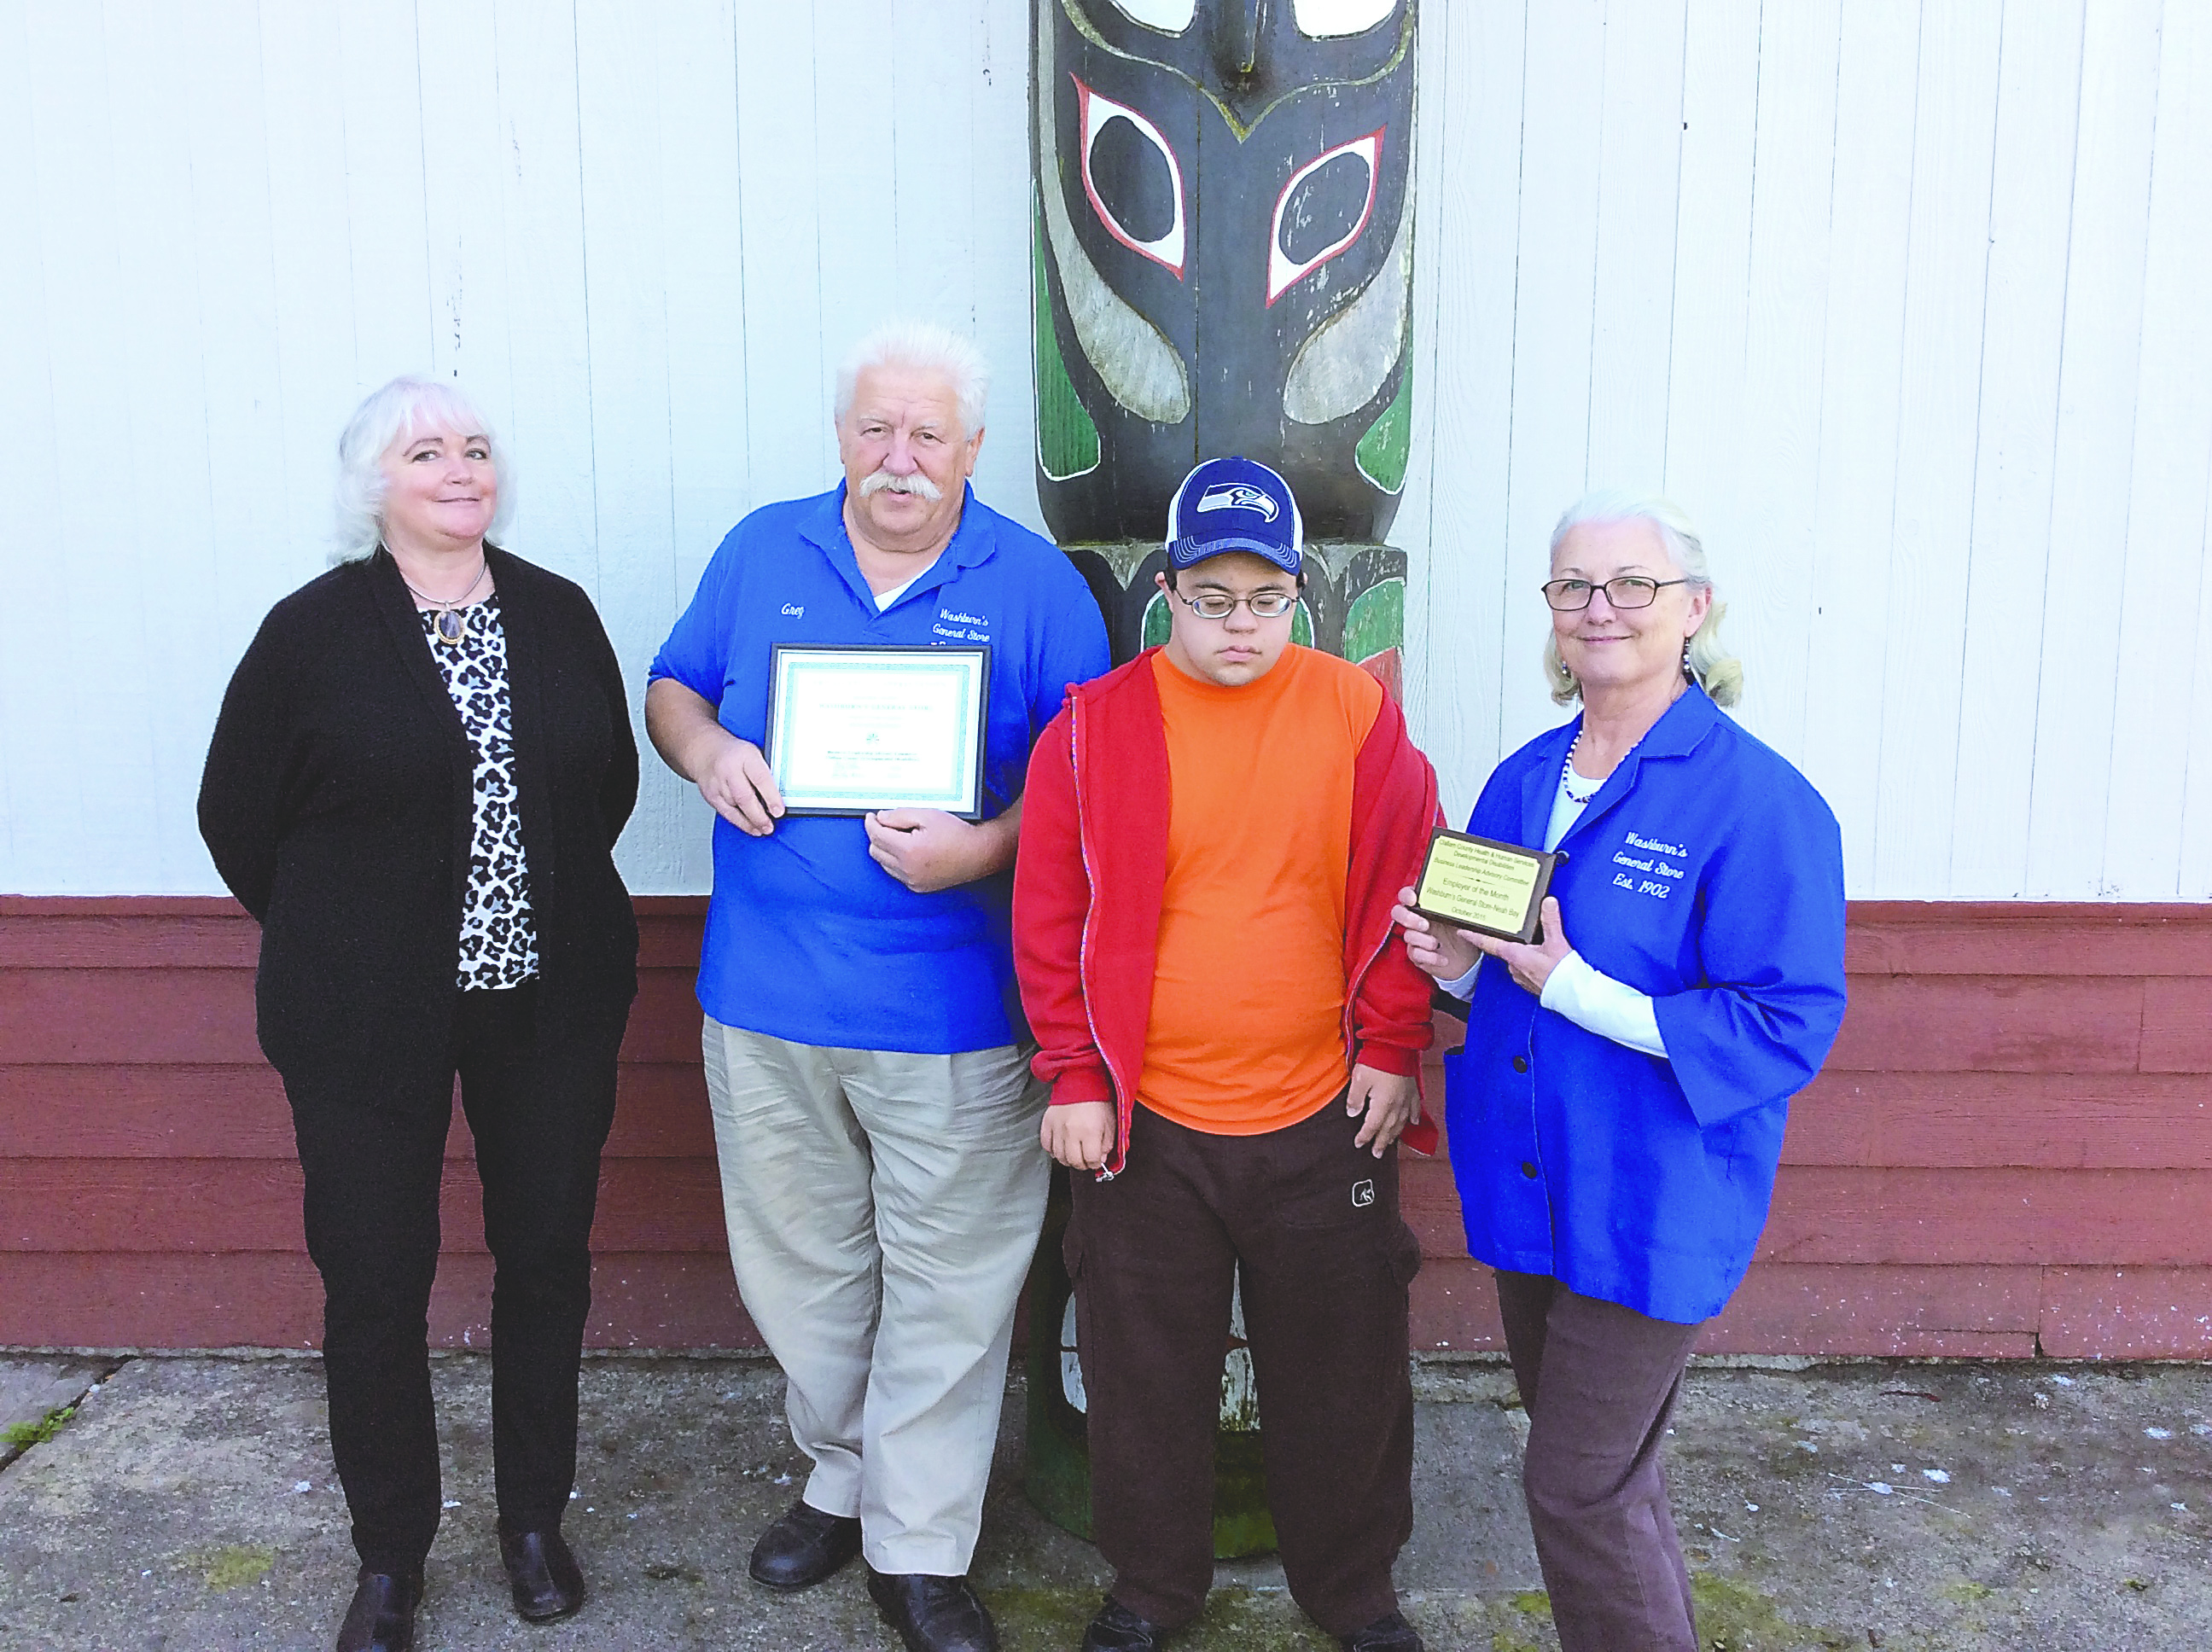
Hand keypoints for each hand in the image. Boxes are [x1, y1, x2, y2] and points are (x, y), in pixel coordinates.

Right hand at [698, 737, 783, 835]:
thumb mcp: (755, 754)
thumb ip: (767, 772)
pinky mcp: (711, 796)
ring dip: (751, 822)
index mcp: (745, 756)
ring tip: (764, 828)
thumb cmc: (735, 753)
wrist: (706, 751)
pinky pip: (727, 813)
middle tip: (770, 826)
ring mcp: (717, 784)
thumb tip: (781, 795)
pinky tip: (751, 828)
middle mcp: (729, 769)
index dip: (771, 797)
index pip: (760, 778)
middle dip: (759, 816)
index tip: (779, 811)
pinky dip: (741, 823)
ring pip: (735, 808)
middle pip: (744, 797)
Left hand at [864, 808, 1001, 892]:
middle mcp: (908, 869)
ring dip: (885, 849)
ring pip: (883, 864)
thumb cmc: (957, 834)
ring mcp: (912, 881)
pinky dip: (896, 862)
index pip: (876, 835)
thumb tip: (881, 818)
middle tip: (886, 824)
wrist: (978, 854)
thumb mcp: (927, 815)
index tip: (871, 817)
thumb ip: (899, 815)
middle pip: (875, 851)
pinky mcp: (918, 887)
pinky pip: (896, 873)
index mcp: (908, 850)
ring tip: (901, 837)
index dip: (870, 823)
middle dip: (877, 836)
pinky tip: (908, 851)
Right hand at [1041, 1100, 1114, 1169]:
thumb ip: (1108, 1143)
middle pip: (1074, 1161)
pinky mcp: (1047, 1123)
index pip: (1091, 1160)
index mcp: (1090, 1131)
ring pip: (1059, 1156)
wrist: (1081, 1080)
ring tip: (1074, 1154)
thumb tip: (1101, 1158)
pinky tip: (1061, 1147)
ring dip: (1068, 1159)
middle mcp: (1072, 1132)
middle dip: (1082, 1164)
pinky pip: (1046, 1145)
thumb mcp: (1111, 1122)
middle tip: (1086, 1160)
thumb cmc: (1098, 1100)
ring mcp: (1057, 1128)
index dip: (1096, 1163)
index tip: (1097, 1160)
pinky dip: (1053, 1150)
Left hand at [1347, 1063, 1418, 1156]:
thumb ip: (1355, 1099)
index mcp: (1383, 1105)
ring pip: (1401, 1123)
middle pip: (1388, 1129)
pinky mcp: (1413, 1090)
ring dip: (1394, 1135)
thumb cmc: (1376, 1061)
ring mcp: (1407, 1099)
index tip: (1358, 1144)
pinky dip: (1413, 1118)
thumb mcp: (1359, 1079)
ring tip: (1390, 1144)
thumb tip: (1352, 1113)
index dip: (1364, 1136)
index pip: (1371, 1126)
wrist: (1396, 1046)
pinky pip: (1415, 1109)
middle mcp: (1397, 1106)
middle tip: (1376, 1154)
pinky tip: (1413, 1123)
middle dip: (1381, 1142)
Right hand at [1392, 885, 1479, 982]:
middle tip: (1424, 925)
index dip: (1406, 895)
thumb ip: (1459, 908)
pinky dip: (1430, 957)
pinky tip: (1443, 959)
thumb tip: (1464, 900)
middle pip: (1398, 912)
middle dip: (1407, 917)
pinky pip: (1415, 954)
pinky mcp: (1417, 954)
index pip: (1408, 895)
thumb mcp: (1464, 917)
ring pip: (1407, 935)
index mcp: (1427, 906)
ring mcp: (1416, 937)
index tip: (1413, 899)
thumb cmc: (1464, 933)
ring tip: (1437, 944)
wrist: (1468, 960)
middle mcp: (1417, 919)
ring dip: (1423, 940)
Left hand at [1473, 896, 1571, 995]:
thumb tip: (1547, 902)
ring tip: (1537, 946)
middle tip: (1515, 931)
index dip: (1474, 936)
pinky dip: (1530, 962)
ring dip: (1523, 952)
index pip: (1488, 943)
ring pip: (1516, 959)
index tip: (1462, 931)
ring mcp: (1520, 977)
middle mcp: (1513, 967)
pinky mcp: (1529, 983)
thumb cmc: (1562, 973)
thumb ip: (1550, 921)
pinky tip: (1542, 959)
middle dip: (1510, 941)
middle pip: (1505, 948)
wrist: (1572, 996)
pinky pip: (1524, 968)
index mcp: (1515, 955)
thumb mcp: (1556, 942)